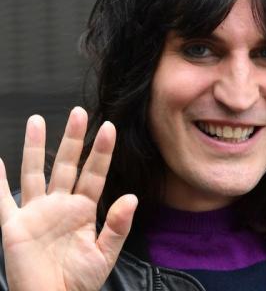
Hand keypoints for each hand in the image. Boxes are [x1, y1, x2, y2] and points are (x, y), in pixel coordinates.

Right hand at [0, 107, 137, 290]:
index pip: (94, 173)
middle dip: (72, 138)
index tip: (108, 127)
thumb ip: (118, 226)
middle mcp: (61, 204)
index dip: (101, 151)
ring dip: (35, 147)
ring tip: (37, 121)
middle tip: (78, 112)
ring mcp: (37, 212)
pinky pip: (2, 200)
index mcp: (85, 209)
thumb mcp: (104, 254)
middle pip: (67, 164)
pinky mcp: (15, 226)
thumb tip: (132, 197)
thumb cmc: (79, 282)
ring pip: (35, 172)